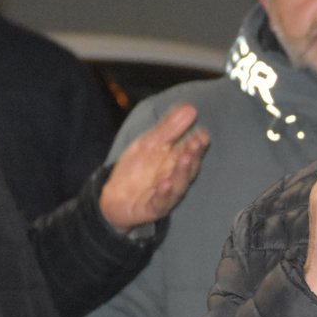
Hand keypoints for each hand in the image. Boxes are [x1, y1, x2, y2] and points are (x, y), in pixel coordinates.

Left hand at [100, 103, 209, 232]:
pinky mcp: (153, 208)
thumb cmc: (136, 170)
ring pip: (179, 184)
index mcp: (176, 161)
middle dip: (193, 154)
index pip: (190, 150)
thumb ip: (169, 128)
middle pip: (188, 166)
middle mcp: (175, 178)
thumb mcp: (148, 144)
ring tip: (185, 159)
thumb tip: (191, 108)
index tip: (202, 133)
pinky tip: (165, 184)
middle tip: (197, 142)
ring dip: (183, 172)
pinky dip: (164, 193)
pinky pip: (160, 202)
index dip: (197, 143)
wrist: (114, 199)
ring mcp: (166, 195)